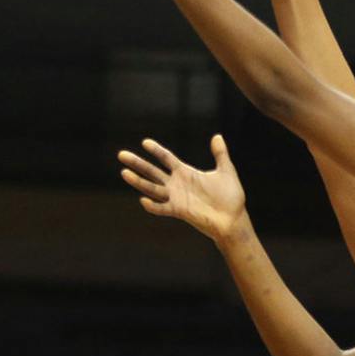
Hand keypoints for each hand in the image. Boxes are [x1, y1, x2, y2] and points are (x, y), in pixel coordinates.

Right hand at [119, 136, 246, 242]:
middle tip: (121, 155)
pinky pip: (163, 208)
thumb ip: (220, 154)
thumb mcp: (226, 171)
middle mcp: (177, 184)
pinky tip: (143, 200)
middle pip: (152, 171)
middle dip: (137, 163)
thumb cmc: (230, 197)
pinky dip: (153, 206)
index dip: (156, 150)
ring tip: (124, 173)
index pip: (166, 158)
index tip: (145, 142)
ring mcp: (176, 198)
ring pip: (152, 188)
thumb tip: (217, 136)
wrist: (233, 218)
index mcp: (185, 173)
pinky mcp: (180, 211)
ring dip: (138, 182)